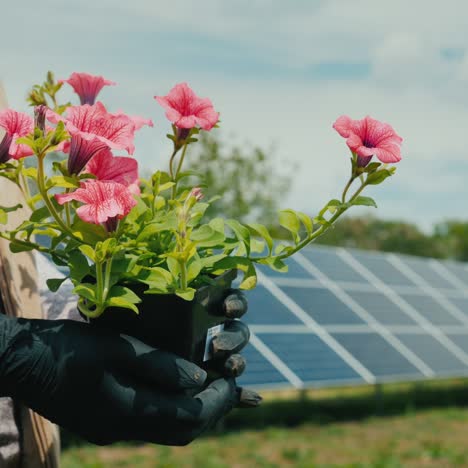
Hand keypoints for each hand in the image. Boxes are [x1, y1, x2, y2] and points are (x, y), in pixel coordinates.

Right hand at [0, 311, 259, 445]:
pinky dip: (174, 411)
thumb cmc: (65, 347)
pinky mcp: (105, 421)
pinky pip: (152, 424)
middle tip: (236, 388)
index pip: (189, 415)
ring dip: (196, 413)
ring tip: (218, 391)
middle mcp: (123, 429)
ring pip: (168, 431)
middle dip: (214, 410)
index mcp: (127, 411)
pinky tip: (181, 393)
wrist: (19, 363)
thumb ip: (158, 364)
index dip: (218, 398)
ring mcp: (112, 429)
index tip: (237, 378)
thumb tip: (199, 376)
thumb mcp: (114, 347)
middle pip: (182, 430)